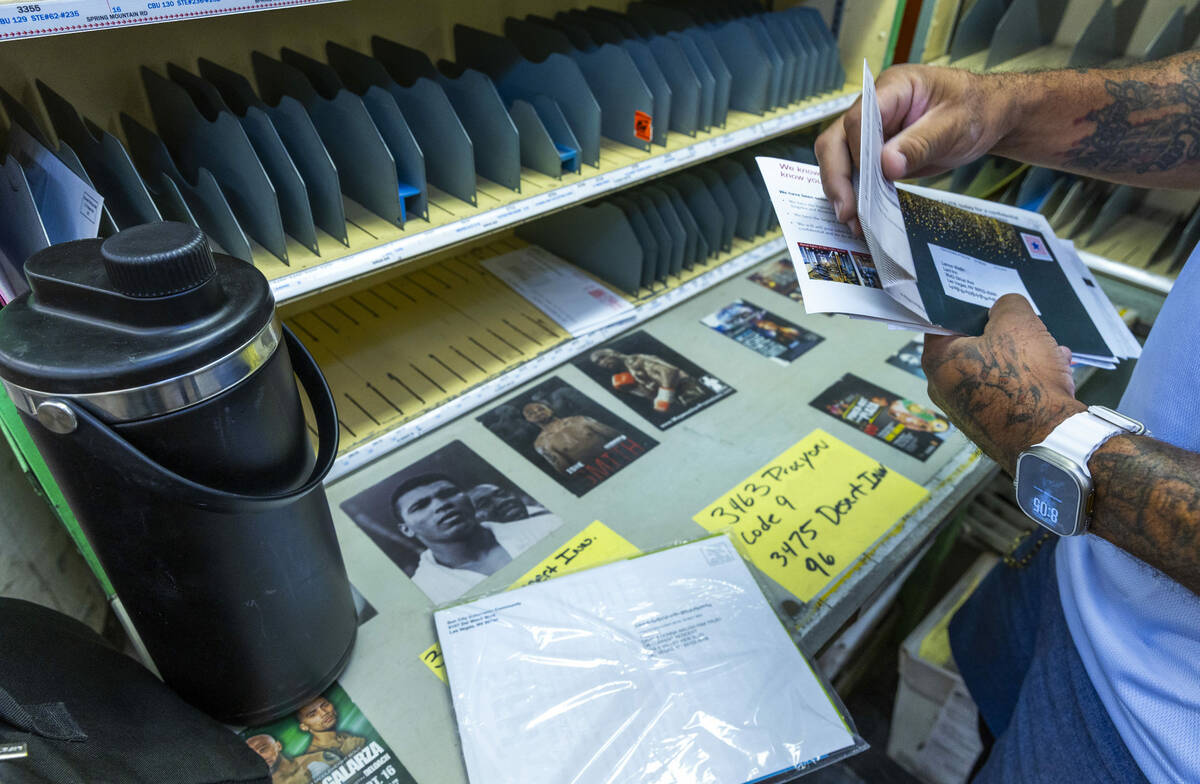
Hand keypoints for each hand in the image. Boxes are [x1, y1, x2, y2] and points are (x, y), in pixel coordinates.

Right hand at [814, 65, 1016, 231]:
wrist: (988, 115)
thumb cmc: (976, 109)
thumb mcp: (955, 126)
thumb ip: (920, 144)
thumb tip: (887, 166)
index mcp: (893, 88)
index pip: (859, 118)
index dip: (859, 150)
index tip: (870, 178)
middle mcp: (874, 107)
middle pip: (835, 140)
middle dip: (836, 177)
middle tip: (847, 211)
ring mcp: (872, 130)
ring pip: (838, 158)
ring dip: (841, 190)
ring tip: (853, 220)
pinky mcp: (875, 151)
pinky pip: (855, 172)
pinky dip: (855, 193)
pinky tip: (861, 215)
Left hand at [921, 294, 1084, 472]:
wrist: (1048, 438)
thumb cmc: (1024, 380)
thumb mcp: (1018, 323)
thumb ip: (1007, 305)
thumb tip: (1005, 307)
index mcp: (937, 361)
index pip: (945, 322)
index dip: (971, 308)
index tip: (991, 302)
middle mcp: (943, 388)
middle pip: (974, 347)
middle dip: (1006, 334)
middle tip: (1028, 326)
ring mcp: (966, 410)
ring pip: (995, 370)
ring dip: (1025, 356)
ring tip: (1052, 349)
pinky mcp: (990, 426)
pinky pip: (1007, 392)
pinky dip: (1029, 380)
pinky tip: (1056, 372)